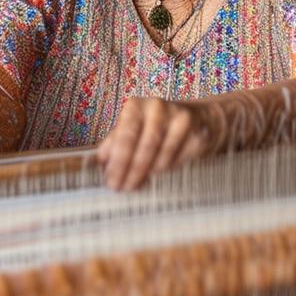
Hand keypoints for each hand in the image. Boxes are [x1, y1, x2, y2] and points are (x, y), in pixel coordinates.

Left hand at [96, 97, 221, 190]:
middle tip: (124, 189)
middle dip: (133, 172)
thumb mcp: (130, 130)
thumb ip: (114, 144)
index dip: (118, 162)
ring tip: (139, 183)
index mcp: (136, 106)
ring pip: (163, 156)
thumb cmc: (153, 127)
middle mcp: (158, 108)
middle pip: (145, 147)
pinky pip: (179, 160)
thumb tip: (97, 163)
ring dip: (149, 173)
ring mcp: (181, 119)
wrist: (196, 120)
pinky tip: (160, 173)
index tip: (112, 182)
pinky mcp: (198, 134)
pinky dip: (168, 170)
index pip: (125, 136)